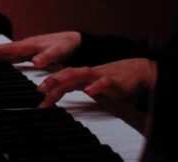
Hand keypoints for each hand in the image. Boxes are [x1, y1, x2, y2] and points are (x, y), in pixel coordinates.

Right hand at [0, 31, 80, 67]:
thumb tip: (35, 62)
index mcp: (30, 45)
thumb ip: (46, 56)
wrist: (75, 42)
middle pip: (6, 50)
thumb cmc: (66, 45)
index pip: (11, 48)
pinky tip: (3, 61)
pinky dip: (7, 57)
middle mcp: (27, 46)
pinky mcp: (32, 52)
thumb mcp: (58, 51)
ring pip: (10, 53)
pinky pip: (15, 55)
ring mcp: (29, 49)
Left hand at [37, 58, 156, 107]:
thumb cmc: (111, 80)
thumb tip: (57, 97)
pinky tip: (89, 91)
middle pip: (65, 74)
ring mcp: (98, 75)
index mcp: (80, 76)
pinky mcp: (112, 80)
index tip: (40, 104)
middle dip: (51, 81)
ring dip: (66, 78)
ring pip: (79, 73)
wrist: (137, 72)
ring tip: (55, 83)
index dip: (49, 91)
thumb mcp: (89, 85)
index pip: (61, 82)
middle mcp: (86, 74)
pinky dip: (95, 86)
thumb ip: (75, 88)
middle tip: (39, 90)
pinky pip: (103, 82)